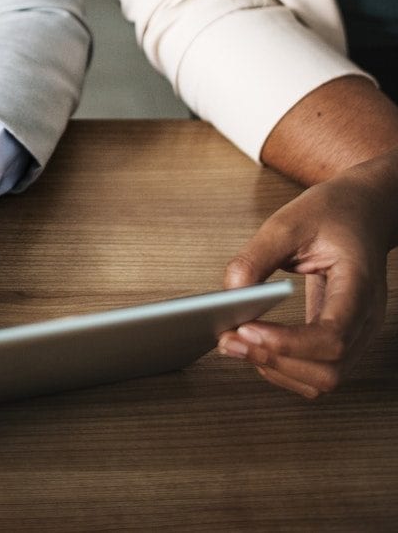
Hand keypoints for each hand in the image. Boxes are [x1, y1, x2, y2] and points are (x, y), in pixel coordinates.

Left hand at [218, 152, 397, 397]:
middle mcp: (366, 319)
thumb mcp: (287, 223)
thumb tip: (230, 294)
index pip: (333, 336)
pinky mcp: (342, 340)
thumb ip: (256, 258)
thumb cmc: (331, 215)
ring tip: (236, 345)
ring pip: (322, 381)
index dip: (287, 343)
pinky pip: (316, 374)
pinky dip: (282, 370)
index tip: (245, 328)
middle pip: (329, 370)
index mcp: (359, 286)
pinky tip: (255, 348)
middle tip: (229, 339)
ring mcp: (358, 334)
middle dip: (273, 361)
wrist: (362, 212)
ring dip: (275, 371)